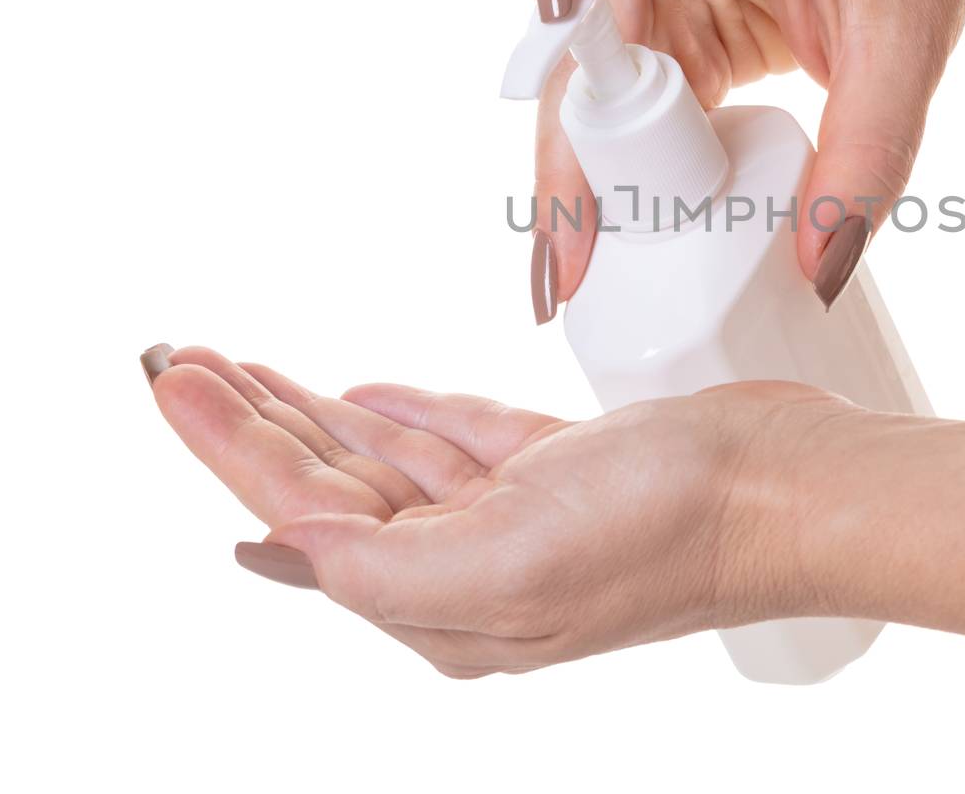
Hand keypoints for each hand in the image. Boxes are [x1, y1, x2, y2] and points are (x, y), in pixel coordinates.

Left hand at [142, 343, 856, 677]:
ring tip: (244, 367)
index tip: (172, 380)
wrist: (792, 488)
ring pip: (384, 459)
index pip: (304, 517)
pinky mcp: (561, 472)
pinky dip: (403, 412)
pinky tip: (361, 393)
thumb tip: (277, 548)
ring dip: (312, 410)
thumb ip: (384, 567)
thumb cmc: (674, 527)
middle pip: (331, 486)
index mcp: (444, 605)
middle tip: (184, 360)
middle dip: (253, 422)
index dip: (230, 447)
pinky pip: (456, 439)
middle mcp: (470, 569)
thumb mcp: (514, 564)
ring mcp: (517, 518)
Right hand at [526, 0, 964, 319]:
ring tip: (566, 280)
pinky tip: (605, 256)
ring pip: (586, 99)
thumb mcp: (907, 44)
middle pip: (580, 44)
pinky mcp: (664, 53)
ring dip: (576, 188)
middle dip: (564, 154)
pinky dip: (619, 188)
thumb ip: (872, 150)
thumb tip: (818, 268)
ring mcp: (652, 6)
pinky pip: (624, 125)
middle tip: (565, 261)